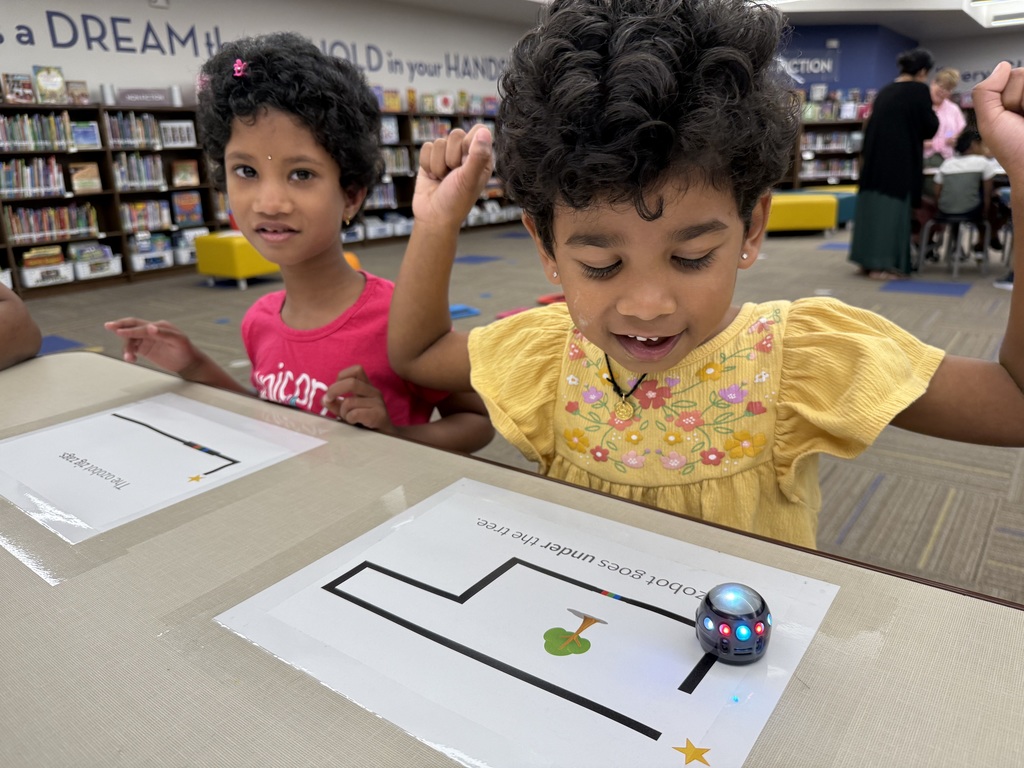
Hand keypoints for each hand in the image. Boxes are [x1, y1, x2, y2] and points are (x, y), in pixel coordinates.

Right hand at [104, 317, 202, 374]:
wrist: (188, 363)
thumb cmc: (186, 351)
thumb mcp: (178, 341)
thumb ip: (164, 334)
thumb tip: (151, 327)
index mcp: (159, 326)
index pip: (142, 327)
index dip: (131, 330)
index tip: (119, 332)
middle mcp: (152, 330)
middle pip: (133, 326)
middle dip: (120, 326)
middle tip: (108, 326)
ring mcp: (148, 339)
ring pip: (131, 339)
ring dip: (127, 347)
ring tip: (129, 358)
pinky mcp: (145, 348)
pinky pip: (132, 348)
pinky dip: (129, 352)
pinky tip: (130, 359)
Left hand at [321, 364, 395, 432]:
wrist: (387, 436)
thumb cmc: (366, 422)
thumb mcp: (348, 411)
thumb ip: (336, 404)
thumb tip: (324, 399)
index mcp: (367, 387)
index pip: (356, 370)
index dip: (341, 376)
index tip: (334, 389)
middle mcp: (374, 392)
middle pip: (351, 382)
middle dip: (334, 390)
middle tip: (328, 399)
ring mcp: (378, 403)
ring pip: (349, 402)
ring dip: (343, 412)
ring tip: (348, 418)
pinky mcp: (379, 415)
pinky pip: (355, 414)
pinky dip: (349, 419)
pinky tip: (355, 423)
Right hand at [413, 123, 493, 228]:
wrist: (433, 217)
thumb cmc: (456, 201)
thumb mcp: (469, 178)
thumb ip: (478, 155)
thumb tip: (485, 131)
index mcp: (481, 157)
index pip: (478, 131)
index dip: (469, 143)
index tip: (465, 163)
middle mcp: (466, 154)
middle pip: (456, 134)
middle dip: (451, 157)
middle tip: (453, 176)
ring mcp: (447, 155)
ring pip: (439, 142)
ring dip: (438, 165)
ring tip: (443, 179)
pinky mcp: (431, 159)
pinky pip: (425, 148)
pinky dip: (427, 165)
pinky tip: (432, 177)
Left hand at [973, 62, 1023, 177]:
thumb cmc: (1015, 149)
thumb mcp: (989, 122)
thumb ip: (985, 92)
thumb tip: (1003, 65)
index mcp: (1019, 95)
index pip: (1012, 74)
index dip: (1008, 97)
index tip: (1011, 117)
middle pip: (1023, 74)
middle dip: (1018, 99)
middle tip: (1023, 121)